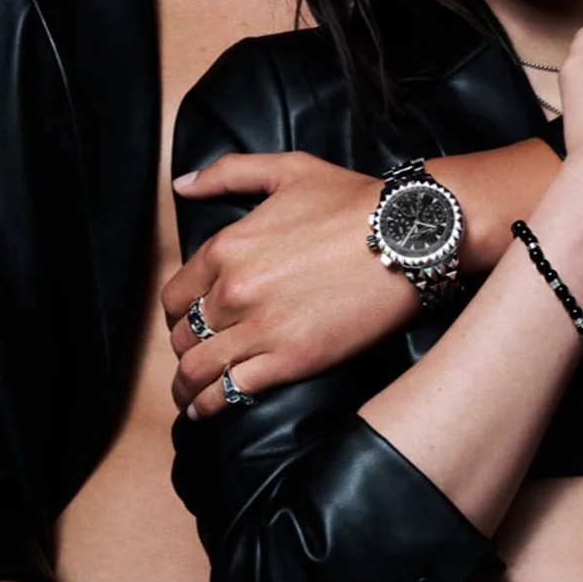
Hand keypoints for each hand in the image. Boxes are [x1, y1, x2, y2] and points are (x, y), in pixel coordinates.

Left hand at [163, 151, 413, 420]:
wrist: (407, 236)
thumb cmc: (355, 201)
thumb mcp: (288, 170)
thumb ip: (229, 173)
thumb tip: (183, 184)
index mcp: (226, 248)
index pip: (174, 296)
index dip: (176, 315)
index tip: (187, 324)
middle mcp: (233, 291)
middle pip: (183, 335)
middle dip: (185, 350)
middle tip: (195, 360)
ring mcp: (260, 328)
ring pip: (198, 369)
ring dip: (187, 387)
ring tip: (189, 398)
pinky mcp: (291, 360)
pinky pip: (231, 391)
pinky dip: (210, 406)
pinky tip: (206, 411)